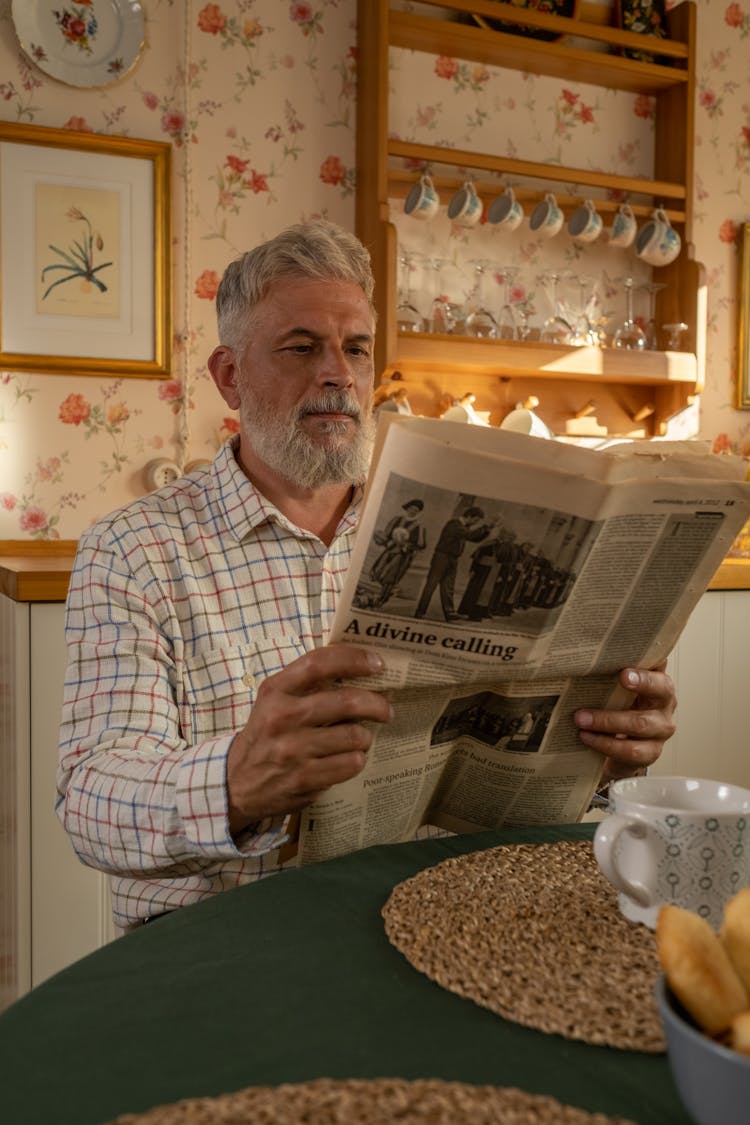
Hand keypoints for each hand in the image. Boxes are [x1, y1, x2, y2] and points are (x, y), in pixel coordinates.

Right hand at [227, 644, 391, 833]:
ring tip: (361, 739)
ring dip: (366, 737)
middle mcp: (282, 717)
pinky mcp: (303, 778)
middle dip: (376, 703)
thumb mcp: (275, 702)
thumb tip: (359, 668)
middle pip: (346, 701)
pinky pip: (350, 764)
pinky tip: (349, 759)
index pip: (318, 663)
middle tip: (386, 709)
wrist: (236, 784)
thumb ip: (307, 684)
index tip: (377, 663)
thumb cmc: (266, 735)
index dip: (353, 659)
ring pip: (354, 736)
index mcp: (275, 691)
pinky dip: (356, 760)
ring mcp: (292, 750)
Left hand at [574, 663, 675, 784]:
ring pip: (639, 724)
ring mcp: (660, 730)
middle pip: (658, 692)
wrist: (622, 745)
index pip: (659, 669)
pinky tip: (587, 738)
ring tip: (580, 719)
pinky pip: (630, 750)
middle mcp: (664, 704)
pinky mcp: (650, 753)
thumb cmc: (620, 707)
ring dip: (606, 721)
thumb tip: (586, 653)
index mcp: (658, 682)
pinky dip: (605, 744)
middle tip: (605, 690)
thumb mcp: (618, 687)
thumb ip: (613, 670)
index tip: (625, 672)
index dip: (646, 672)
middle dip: (635, 686)